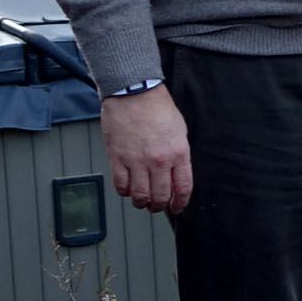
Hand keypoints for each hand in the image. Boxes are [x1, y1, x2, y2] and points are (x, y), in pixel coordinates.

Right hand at [100, 86, 193, 214]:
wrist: (134, 93)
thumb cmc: (157, 107)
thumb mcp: (180, 130)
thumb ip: (179, 154)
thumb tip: (177, 174)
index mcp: (178, 153)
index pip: (183, 188)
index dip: (180, 203)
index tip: (177, 207)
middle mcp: (159, 160)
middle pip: (160, 197)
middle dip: (159, 206)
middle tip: (157, 206)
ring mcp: (137, 161)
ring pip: (140, 196)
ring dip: (142, 203)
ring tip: (142, 200)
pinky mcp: (118, 159)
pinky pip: (121, 186)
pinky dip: (125, 192)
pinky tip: (128, 188)